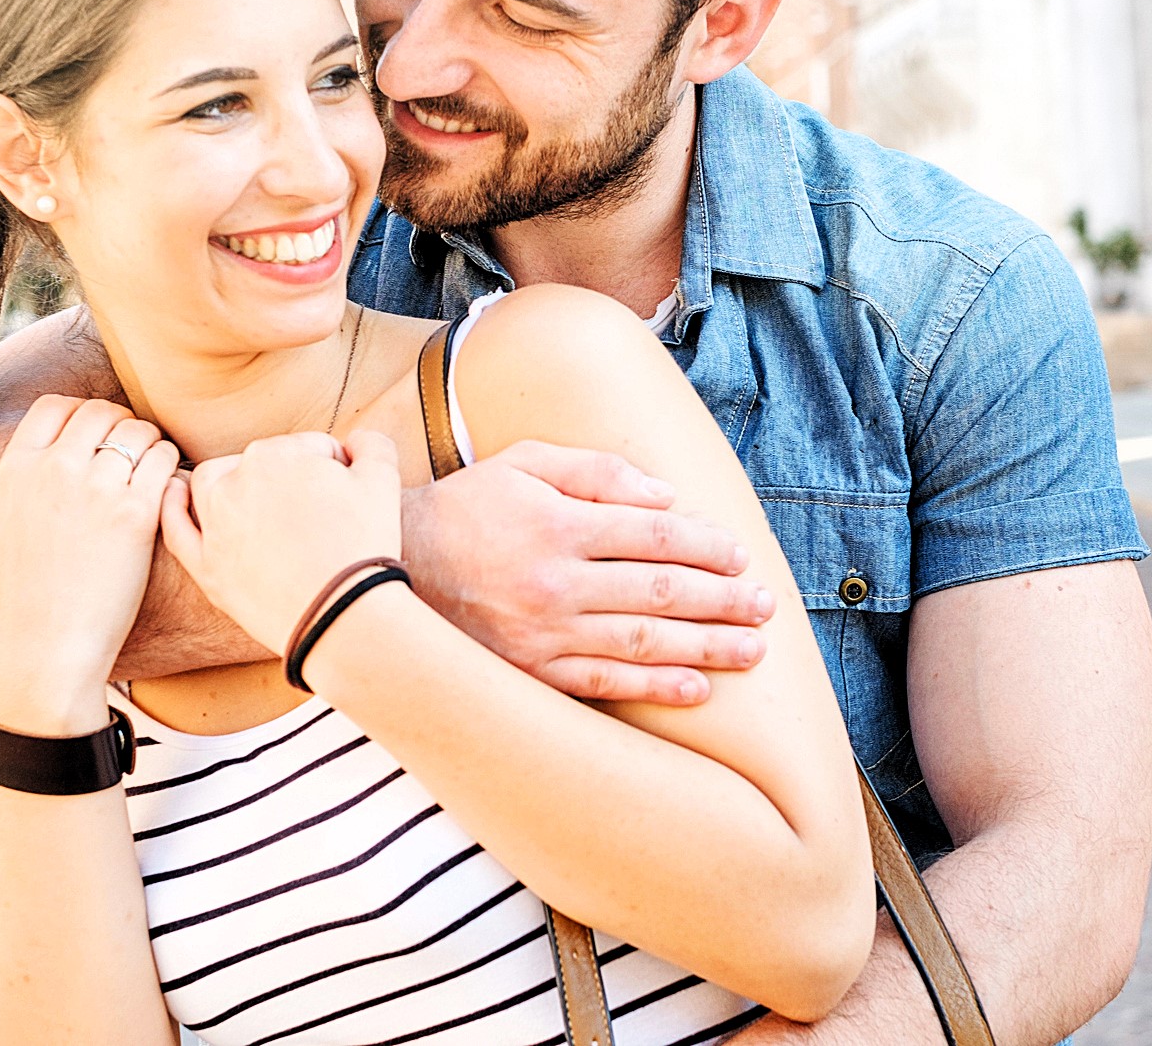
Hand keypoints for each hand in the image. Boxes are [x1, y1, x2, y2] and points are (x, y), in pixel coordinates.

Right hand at [0, 395, 177, 731]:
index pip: (55, 406)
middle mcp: (55, 471)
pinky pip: (164, 459)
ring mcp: (96, 490)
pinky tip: (167, 488)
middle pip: (101, 411)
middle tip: (129, 451)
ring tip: (151, 467)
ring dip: (149, 442)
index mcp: (15, 471)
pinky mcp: (134, 515)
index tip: (94, 437)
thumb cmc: (4, 608)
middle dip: (118, 424)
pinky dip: (171, 464)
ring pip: (138, 430)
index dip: (79, 413)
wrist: (44, 655)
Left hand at [161, 429, 403, 656]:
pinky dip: (173, 508)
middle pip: (261, 464)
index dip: (334, 471)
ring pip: (210, 484)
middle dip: (288, 478)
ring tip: (256, 501)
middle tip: (318, 513)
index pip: (308, 448)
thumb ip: (371, 445)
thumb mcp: (383, 479)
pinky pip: (177, 528)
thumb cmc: (363, 544)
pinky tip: (176, 495)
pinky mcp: (205, 566)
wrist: (341, 614)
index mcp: (276, 455)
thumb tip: (355, 441)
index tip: (346, 498)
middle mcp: (236, 482)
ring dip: (229, 482)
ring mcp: (215, 526)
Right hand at [400, 440, 772, 705]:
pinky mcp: (530, 672)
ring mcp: (544, 633)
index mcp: (559, 524)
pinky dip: (654, 688)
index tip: (739, 556)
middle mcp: (557, 581)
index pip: (655, 534)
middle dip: (722, 600)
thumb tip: (665, 494)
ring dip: (706, 647)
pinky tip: (696, 689)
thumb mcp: (522, 463)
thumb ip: (595, 471)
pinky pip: (604, 684)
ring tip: (752, 651)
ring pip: (643, 642)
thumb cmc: (467, 507)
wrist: (386, 570)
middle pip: (661, 591)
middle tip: (765, 607)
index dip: (706, 545)